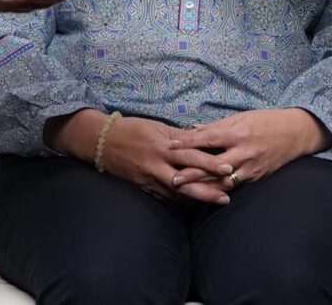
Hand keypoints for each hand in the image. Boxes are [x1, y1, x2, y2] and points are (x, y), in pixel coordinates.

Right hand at [95, 116, 230, 201]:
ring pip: (178, 191)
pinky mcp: (144, 187)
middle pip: (188, 177)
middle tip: (228, 192)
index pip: (191, 154)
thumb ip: (179, 136)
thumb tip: (201, 138)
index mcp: (164, 145)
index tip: (229, 167)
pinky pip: (165, 196)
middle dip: (208, 186)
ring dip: (198, 196)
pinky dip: (180, 200)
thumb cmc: (133, 129)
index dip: (210, 161)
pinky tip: (194, 204)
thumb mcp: (157, 127)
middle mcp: (158, 163)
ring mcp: (150, 177)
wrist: (103, 141)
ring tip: (218, 200)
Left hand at [171, 108, 329, 196]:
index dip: (188, 142)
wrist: (297, 132)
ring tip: (186, 191)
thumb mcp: (242, 117)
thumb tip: (193, 129)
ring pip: (223, 180)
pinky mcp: (257, 176)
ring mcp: (251, 166)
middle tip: (172, 178)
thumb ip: (217, 126)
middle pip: (212, 164)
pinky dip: (221, 189)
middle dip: (192, 172)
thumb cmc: (267, 121)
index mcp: (238, 132)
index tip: (171, 146)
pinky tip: (208, 194)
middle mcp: (243, 151)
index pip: (207, 138)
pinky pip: (236, 185)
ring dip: (204, 186)